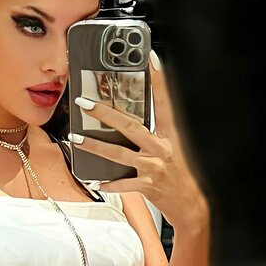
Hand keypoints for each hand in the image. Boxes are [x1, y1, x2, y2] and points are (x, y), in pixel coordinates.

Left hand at [69, 50, 208, 233]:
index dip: (158, 81)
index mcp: (169, 135)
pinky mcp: (148, 186)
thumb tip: (128, 120)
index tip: (150, 60)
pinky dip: (109, 184)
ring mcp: (153, 167)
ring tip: (77, 138)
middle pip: (129, 126)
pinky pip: (123, 184)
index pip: (164, 103)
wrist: (189, 205)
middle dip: (104, 113)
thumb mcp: (170, 149)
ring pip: (118, 154)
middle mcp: (161, 149)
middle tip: (85, 103)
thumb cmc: (177, 175)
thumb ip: (151, 134)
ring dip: (95, 146)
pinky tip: (96, 182)